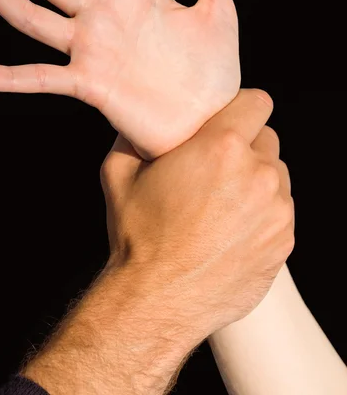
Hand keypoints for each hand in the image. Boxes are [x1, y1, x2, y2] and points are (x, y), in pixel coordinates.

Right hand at [101, 89, 294, 338]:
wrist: (156, 301)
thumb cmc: (138, 236)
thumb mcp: (119, 173)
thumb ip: (133, 136)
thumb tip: (140, 121)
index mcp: (221, 147)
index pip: (257, 102)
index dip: (242, 106)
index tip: (230, 118)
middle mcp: (258, 174)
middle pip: (267, 139)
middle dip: (246, 146)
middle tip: (218, 165)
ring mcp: (277, 210)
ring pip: (276, 176)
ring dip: (256, 180)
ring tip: (224, 202)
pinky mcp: (284, 241)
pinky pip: (280, 211)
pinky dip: (262, 213)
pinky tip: (232, 229)